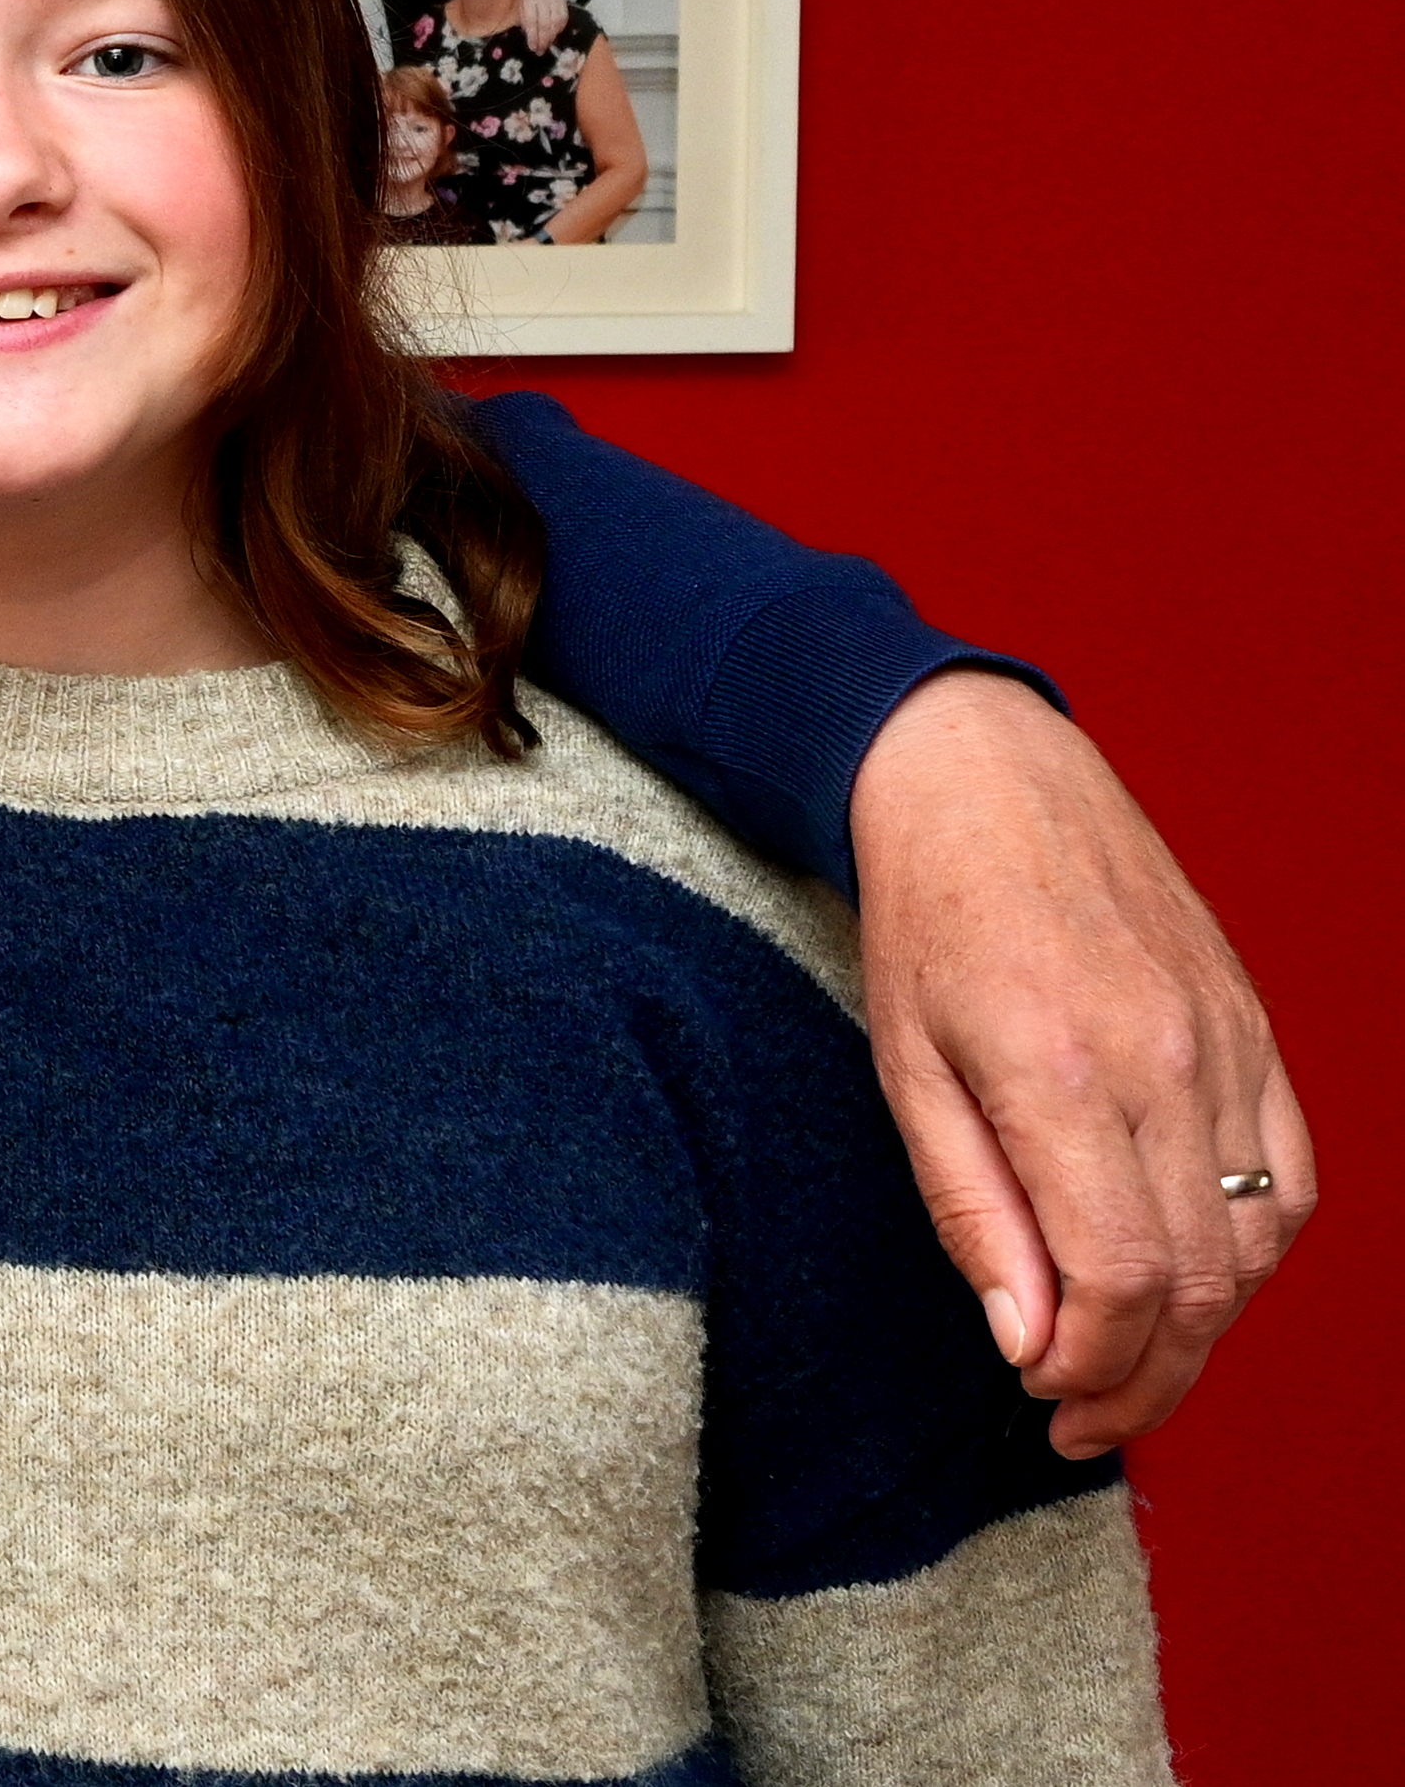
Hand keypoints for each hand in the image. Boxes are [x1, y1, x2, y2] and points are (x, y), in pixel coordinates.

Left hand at [516, 0, 571, 52]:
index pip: (532, 19)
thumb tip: (530, 36)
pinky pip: (564, 18)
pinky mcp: (564, 2)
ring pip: (556, 21)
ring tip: (546, 45)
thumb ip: (525, 19)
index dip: (533, 35)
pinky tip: (554, 35)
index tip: (533, 46)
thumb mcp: (522, 3)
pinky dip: (559, 29)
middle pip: (545, 23)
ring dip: (552, 36)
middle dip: (543, 39)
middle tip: (540, 50)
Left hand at [851, 670, 1311, 1454]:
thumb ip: (970, 1209)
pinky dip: (1255, 1252)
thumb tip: (1028, 1337)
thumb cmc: (923, 918)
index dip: (1095, 1363)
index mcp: (1061, 1071)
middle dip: (1147, 1375)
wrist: (985, 780)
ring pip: (1259, 1245)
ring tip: (1128, 1361)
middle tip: (1081, 1415)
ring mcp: (1227, 1043)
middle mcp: (1165, 1061)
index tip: (1040, 1390)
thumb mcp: (904, 1066)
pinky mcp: (1256, 1030)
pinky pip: (1292, 1179)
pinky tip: (1193, 1277)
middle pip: (1204, 1281)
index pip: (1126, 1277)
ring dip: (1204, 1329)